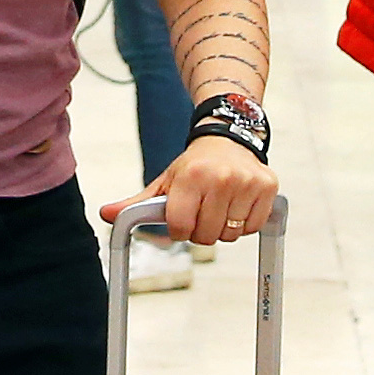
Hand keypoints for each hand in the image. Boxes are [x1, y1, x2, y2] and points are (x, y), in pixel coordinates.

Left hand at [131, 137, 274, 250]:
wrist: (229, 138)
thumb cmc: (194, 167)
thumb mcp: (164, 181)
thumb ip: (136, 203)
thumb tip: (105, 215)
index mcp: (191, 177)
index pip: (181, 228)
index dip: (179, 229)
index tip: (181, 218)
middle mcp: (221, 178)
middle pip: (207, 236)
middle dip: (201, 230)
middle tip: (202, 211)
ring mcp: (247, 183)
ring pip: (231, 234)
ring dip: (223, 228)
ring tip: (219, 206)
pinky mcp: (268, 187)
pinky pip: (252, 227)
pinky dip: (244, 224)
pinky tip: (237, 205)